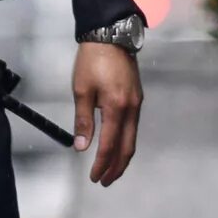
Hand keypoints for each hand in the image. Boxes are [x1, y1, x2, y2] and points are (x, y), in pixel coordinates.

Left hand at [72, 41, 141, 186]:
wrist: (111, 36)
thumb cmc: (92, 61)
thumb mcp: (81, 90)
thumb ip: (83, 120)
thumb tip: (82, 147)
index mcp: (116, 107)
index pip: (110, 144)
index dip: (102, 163)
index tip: (94, 177)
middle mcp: (131, 108)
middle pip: (127, 147)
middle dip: (116, 167)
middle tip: (105, 181)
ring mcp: (136, 103)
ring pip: (133, 138)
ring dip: (122, 157)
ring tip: (111, 171)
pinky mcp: (136, 99)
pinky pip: (133, 127)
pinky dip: (126, 142)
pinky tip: (117, 148)